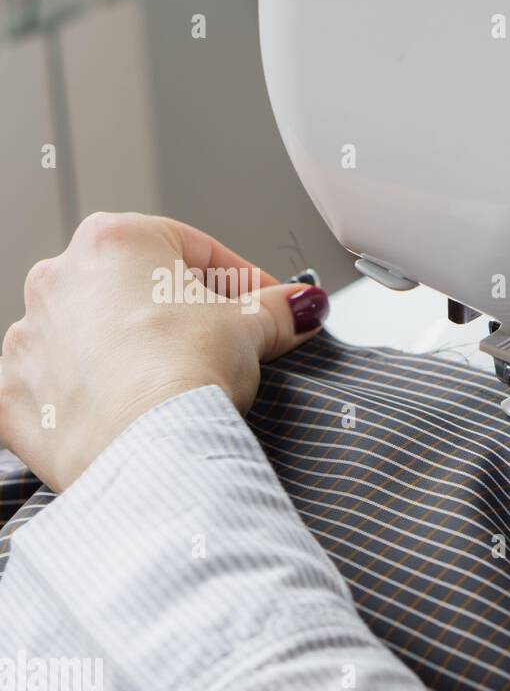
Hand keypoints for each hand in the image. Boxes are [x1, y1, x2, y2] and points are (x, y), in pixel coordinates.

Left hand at [1, 212, 328, 491]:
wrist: (148, 449)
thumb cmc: (186, 374)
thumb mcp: (254, 329)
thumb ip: (279, 309)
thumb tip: (301, 307)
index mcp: (115, 241)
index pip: (195, 250)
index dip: (242, 281)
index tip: (265, 307)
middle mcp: (60, 279)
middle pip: (137, 289)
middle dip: (181, 315)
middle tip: (225, 348)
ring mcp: (31, 338)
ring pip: (93, 338)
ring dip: (132, 355)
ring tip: (175, 387)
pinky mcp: (16, 396)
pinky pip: (58, 390)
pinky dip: (91, 400)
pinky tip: (128, 415)